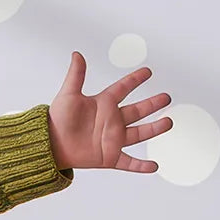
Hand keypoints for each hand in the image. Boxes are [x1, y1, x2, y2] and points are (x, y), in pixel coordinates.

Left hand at [48, 52, 171, 172]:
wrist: (49, 143)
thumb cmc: (57, 118)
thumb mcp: (68, 94)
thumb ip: (76, 75)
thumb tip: (76, 54)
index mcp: (102, 104)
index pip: (122, 88)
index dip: (134, 80)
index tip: (148, 71)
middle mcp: (111, 121)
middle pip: (137, 111)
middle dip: (152, 104)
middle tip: (166, 97)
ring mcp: (112, 139)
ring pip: (139, 134)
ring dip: (154, 129)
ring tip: (169, 122)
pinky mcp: (109, 157)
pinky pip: (129, 163)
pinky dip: (141, 166)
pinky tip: (154, 166)